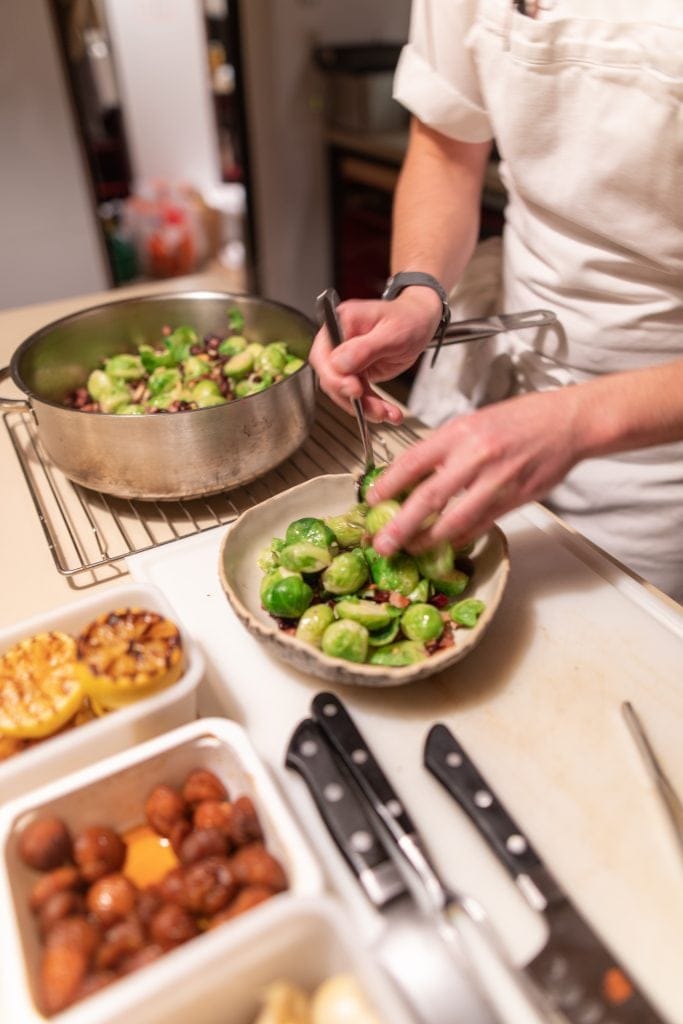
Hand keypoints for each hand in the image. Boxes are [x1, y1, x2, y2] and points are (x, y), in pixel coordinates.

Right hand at [308, 290, 441, 422]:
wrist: (420, 322)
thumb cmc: (408, 319)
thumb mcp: (392, 332)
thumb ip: (364, 348)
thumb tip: (339, 363)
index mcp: (342, 323)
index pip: (324, 355)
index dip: (335, 377)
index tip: (355, 390)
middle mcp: (339, 341)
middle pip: (332, 377)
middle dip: (352, 398)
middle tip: (374, 410)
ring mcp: (347, 359)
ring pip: (345, 391)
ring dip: (365, 407)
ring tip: (387, 413)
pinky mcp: (357, 372)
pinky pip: (359, 395)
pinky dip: (373, 406)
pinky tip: (389, 412)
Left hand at [368, 387, 584, 553]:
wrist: (566, 422)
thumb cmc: (518, 420)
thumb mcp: (473, 423)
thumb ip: (444, 449)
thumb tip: (412, 476)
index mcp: (459, 432)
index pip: (413, 461)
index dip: (388, 484)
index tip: (372, 500)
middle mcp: (475, 456)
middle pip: (428, 497)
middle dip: (400, 525)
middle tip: (382, 543)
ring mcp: (496, 480)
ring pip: (454, 519)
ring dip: (428, 539)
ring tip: (410, 549)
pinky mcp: (514, 499)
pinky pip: (480, 525)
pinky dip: (460, 538)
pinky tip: (445, 545)